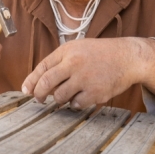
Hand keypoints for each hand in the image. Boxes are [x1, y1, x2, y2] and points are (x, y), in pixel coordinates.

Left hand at [22, 38, 150, 107]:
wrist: (128, 57)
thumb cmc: (100, 54)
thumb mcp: (78, 48)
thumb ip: (60, 62)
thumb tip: (39, 82)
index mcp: (67, 51)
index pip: (42, 67)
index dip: (31, 81)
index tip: (26, 90)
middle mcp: (73, 63)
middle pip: (46, 83)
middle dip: (39, 94)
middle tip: (39, 99)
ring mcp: (84, 78)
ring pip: (59, 97)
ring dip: (59, 99)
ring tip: (66, 95)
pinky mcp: (95, 92)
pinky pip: (76, 104)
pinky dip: (75, 103)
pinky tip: (81, 96)